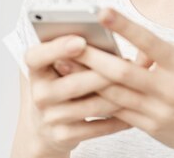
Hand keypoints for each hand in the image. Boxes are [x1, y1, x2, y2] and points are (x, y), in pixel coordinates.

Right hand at [23, 35, 129, 155]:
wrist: (46, 125)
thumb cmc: (63, 83)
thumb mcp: (61, 65)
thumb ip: (81, 52)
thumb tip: (113, 37)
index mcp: (35, 69)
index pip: (37, 56)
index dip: (58, 48)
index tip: (81, 41)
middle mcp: (39, 94)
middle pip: (72, 84)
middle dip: (103, 75)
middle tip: (127, 65)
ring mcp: (49, 118)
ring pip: (90, 107)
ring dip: (117, 96)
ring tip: (138, 85)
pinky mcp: (63, 136)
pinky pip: (97, 127)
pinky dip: (118, 119)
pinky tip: (134, 110)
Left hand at [72, 8, 173, 156]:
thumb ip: (159, 50)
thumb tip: (128, 45)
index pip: (148, 41)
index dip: (124, 25)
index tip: (101, 10)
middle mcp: (169, 87)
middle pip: (122, 71)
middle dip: (92, 57)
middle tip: (68, 42)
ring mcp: (159, 110)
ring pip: (114, 93)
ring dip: (86, 79)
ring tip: (64, 64)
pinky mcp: (150, 127)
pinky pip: (117, 112)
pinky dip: (97, 99)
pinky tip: (78, 90)